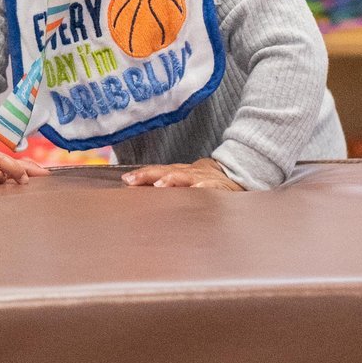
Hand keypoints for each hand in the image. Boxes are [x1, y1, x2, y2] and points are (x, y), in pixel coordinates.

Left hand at [122, 158, 243, 190]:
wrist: (235, 176)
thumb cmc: (204, 182)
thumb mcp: (183, 181)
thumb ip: (164, 186)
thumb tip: (137, 190)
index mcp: (179, 173)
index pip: (157, 172)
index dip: (142, 174)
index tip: (126, 179)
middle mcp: (188, 174)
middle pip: (166, 171)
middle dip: (149, 175)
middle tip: (133, 180)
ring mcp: (203, 179)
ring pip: (185, 177)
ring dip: (172, 180)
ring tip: (159, 184)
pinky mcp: (219, 187)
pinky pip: (210, 188)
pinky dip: (203, 189)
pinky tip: (196, 191)